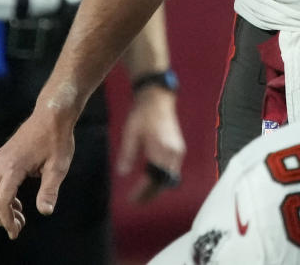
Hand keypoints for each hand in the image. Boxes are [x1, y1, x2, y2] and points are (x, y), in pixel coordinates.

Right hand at [0, 109, 76, 238]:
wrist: (52, 114)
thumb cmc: (58, 139)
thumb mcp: (59, 166)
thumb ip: (49, 190)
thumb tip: (45, 211)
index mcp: (13, 166)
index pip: (1, 201)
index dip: (6, 220)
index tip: (15, 232)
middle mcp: (0, 163)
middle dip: (1, 217)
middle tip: (18, 228)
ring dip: (2, 207)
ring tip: (21, 217)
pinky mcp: (2, 157)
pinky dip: (3, 196)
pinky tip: (18, 202)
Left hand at [117, 86, 185, 202]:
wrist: (158, 98)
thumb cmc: (142, 115)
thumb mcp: (130, 134)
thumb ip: (127, 154)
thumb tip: (122, 173)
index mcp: (161, 150)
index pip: (153, 178)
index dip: (142, 191)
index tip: (131, 200)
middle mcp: (173, 153)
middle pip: (164, 181)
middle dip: (151, 194)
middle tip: (136, 202)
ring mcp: (178, 151)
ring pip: (169, 177)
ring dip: (156, 187)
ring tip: (142, 195)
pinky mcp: (178, 149)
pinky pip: (171, 170)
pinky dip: (161, 178)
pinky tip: (150, 180)